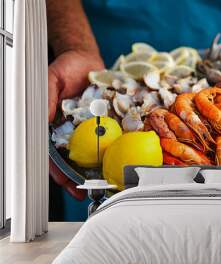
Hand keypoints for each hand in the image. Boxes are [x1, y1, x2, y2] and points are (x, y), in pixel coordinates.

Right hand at [48, 50, 103, 197]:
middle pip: (74, 160)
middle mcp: (73, 131)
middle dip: (79, 178)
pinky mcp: (106, 122)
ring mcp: (90, 128)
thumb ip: (47, 98)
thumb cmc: (66, 68)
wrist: (87, 60)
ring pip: (93, 154)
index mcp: (55, 126)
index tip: (66, 183)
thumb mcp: (52, 79)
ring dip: (97, 170)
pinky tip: (120, 159)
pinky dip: (114, 150)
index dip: (58, 170)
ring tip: (105, 184)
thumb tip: (45, 118)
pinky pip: (110, 138)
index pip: (53, 154)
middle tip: (87, 192)